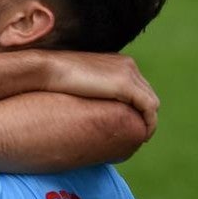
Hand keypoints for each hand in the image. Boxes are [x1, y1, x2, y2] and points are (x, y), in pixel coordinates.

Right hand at [42, 51, 158, 135]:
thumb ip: (91, 88)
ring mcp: (128, 73)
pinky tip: (142, 136)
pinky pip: (148, 108)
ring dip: (149, 120)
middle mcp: (127, 64)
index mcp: (117, 61)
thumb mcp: (78, 81)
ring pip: (151, 102)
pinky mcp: (125, 85)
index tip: (131, 122)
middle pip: (147, 93)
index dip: (137, 105)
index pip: (137, 86)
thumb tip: (88, 102)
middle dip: (145, 114)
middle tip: (139, 133)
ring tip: (141, 137)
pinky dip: (149, 123)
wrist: (46, 69)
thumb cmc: (53, 77)